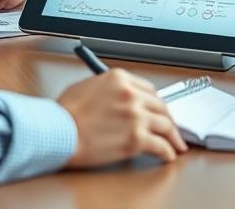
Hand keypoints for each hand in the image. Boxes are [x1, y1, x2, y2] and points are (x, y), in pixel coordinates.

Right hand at [58, 69, 187, 167]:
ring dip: (173, 136)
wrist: (59, 132)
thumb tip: (116, 98)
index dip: (156, 103)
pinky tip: (168, 155)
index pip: (149, 89)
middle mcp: (131, 94)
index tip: (158, 111)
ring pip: (166, 125)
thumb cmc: (65, 113)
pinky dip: (167, 152)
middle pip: (160, 106)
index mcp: (120, 78)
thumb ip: (107, 90)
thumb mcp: (86, 87)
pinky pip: (160, 146)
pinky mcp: (136, 138)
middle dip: (168, 119)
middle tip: (171, 128)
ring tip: (175, 144)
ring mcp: (136, 116)